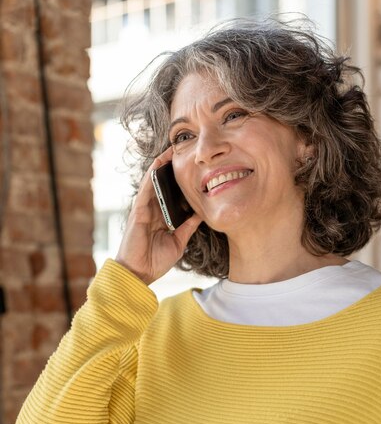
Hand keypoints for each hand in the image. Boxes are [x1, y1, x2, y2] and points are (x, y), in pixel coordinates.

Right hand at [115, 146, 202, 284]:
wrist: (139, 274)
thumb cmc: (155, 261)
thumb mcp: (178, 242)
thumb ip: (187, 227)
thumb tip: (200, 214)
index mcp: (161, 217)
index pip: (171, 194)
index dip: (179, 181)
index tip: (192, 167)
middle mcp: (152, 210)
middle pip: (163, 184)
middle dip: (171, 168)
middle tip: (184, 151)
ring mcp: (144, 209)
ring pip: (153, 182)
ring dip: (161, 165)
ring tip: (172, 149)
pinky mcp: (138, 211)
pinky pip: (146, 189)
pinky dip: (152, 175)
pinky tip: (159, 163)